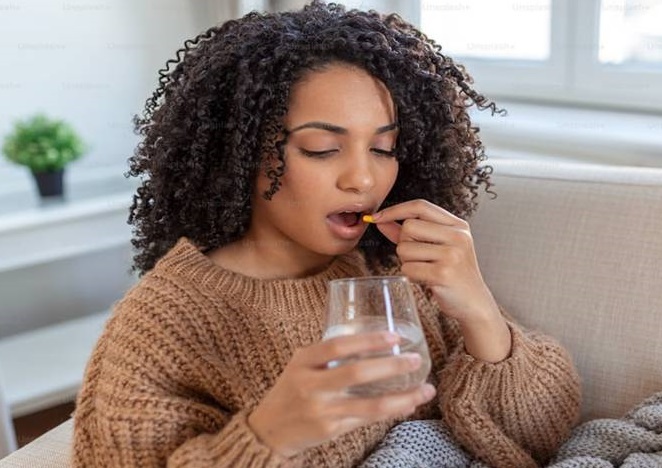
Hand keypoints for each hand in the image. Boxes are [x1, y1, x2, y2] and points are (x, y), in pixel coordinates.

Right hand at [247, 331, 435, 456]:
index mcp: (303, 361)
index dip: (368, 340)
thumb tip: (368, 338)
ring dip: (403, 396)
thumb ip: (327, 354)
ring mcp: (321, 410)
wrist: (268, 431)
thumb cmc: (290, 391)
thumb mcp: (300, 366)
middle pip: (357, 373)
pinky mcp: (330, 430)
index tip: (393, 336)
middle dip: (392, 366)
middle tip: (415, 359)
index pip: (338, 345)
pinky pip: (368, 419)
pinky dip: (392, 411)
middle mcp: (311, 385)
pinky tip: (407, 405)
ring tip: (425, 389)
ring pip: (370, 403)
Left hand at [369, 199, 510, 360]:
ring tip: (425, 269)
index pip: (420, 206)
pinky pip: (408, 268)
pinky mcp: (443, 274)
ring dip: (407, 262)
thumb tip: (381, 220)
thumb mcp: (436, 247)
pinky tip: (426, 280)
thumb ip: (407, 232)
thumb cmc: (452, 272)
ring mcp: (452, 255)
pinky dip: (411, 276)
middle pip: (409, 227)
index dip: (395, 210)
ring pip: (404, 248)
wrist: (473, 302)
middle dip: (404, 244)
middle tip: (420, 258)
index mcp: (458, 225)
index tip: (376, 218)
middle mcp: (458, 236)